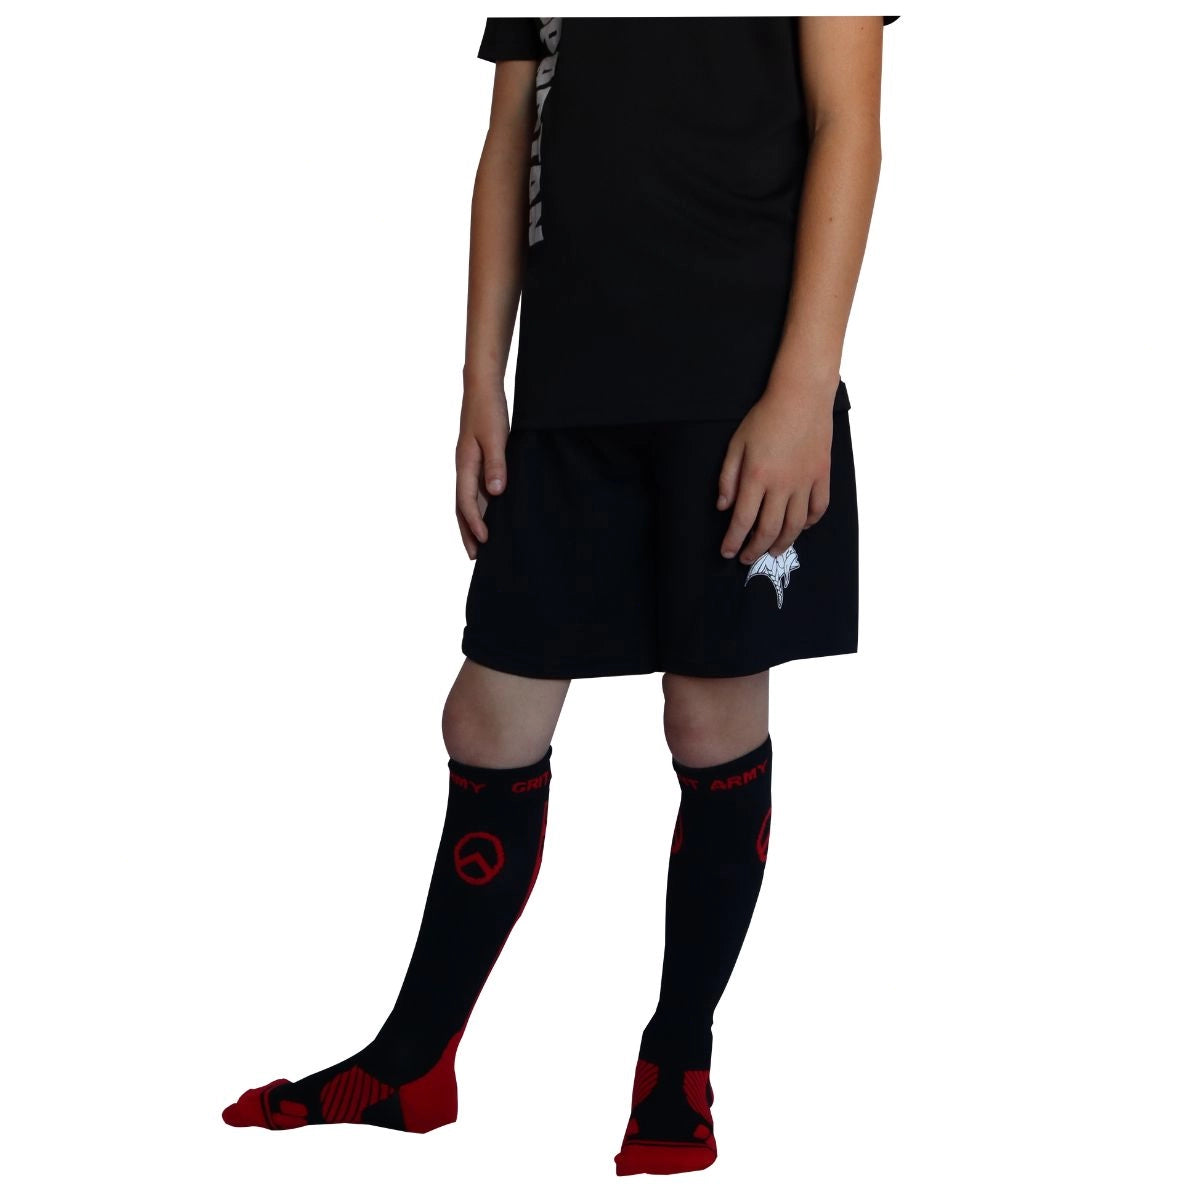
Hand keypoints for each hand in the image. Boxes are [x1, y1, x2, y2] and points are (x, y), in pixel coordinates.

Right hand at [455, 383, 509, 558]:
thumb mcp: (496, 436)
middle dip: (466, 531)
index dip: (475, 522)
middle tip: (474, 556)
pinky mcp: (477, 461)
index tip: (485, 541)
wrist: (482, 388)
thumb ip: (496, 464)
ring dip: (472, 522)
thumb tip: (496, 493)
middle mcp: (463, 468)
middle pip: (461, 507)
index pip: (466, 501)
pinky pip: (475, 490)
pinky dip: (480, 507)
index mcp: (464, 463)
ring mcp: (469, 465)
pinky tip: (491, 515)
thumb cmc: (488, 410)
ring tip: (480, 544)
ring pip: (467, 500)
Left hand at [717, 381, 834, 564]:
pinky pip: (818, 508)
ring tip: (772, 551)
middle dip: (755, 549)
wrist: (801, 397)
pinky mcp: (821, 476)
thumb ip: (728, 478)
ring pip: (795, 525)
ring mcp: (805, 482)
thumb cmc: (765, 417)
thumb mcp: (736, 444)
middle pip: (769, 529)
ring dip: (782, 543)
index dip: (733, 541)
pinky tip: (800, 528)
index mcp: (756, 477)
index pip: (742, 520)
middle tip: (747, 558)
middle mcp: (782, 485)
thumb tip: (723, 507)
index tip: (727, 552)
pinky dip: (809, 523)